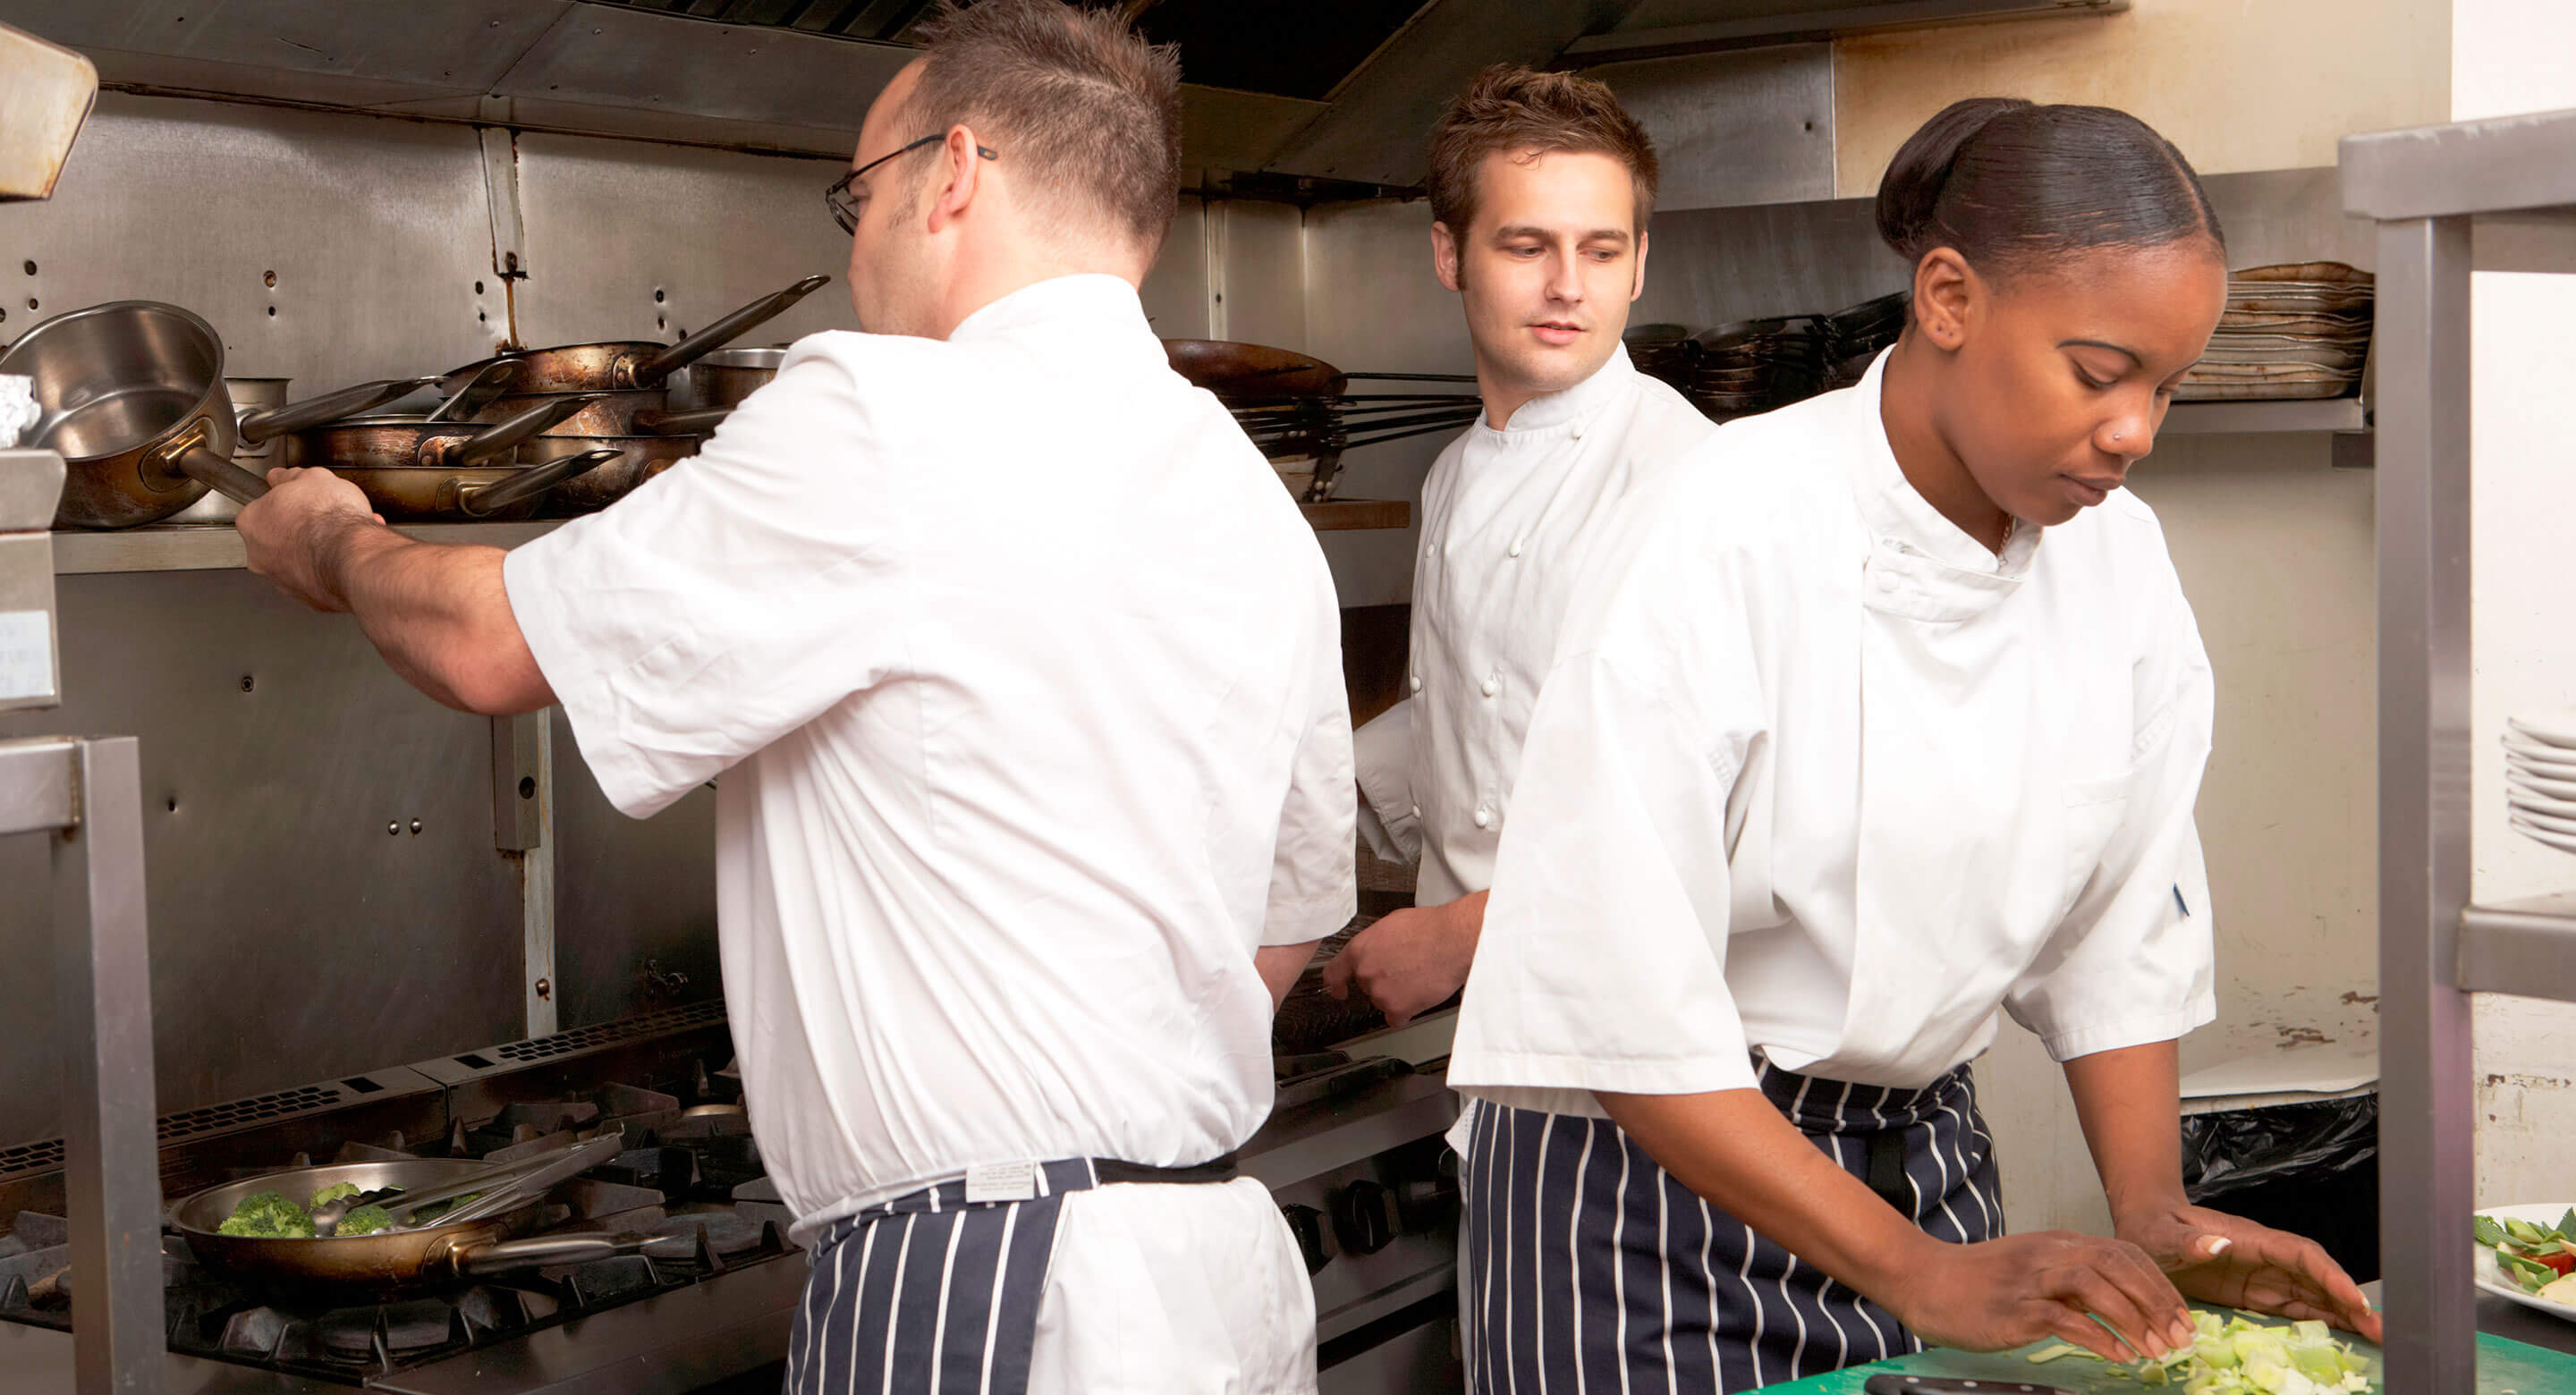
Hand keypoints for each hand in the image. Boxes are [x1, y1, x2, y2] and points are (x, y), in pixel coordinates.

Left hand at [237, 466, 382, 611]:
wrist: (353, 555)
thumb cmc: (329, 518)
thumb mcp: (312, 478)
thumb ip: (291, 477)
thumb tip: (281, 477)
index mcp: (252, 523)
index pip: (262, 509)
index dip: (287, 502)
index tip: (300, 501)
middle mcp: (259, 556)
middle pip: (278, 539)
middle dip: (303, 529)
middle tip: (325, 520)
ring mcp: (283, 581)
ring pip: (301, 562)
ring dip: (320, 550)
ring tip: (345, 537)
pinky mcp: (310, 599)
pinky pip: (320, 580)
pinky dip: (333, 569)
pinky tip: (350, 556)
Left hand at [1319, 891, 1484, 1026]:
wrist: (1452, 941)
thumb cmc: (1429, 929)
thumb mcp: (1391, 924)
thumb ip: (1376, 944)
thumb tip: (1377, 950)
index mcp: (1360, 949)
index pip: (1334, 972)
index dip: (1335, 984)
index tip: (1338, 990)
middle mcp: (1366, 972)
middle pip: (1367, 987)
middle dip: (1384, 982)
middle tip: (1405, 970)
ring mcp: (1380, 993)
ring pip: (1384, 1002)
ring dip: (1398, 995)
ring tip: (1418, 976)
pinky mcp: (1397, 1009)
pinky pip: (1396, 1018)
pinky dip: (1407, 1011)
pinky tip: (1418, 996)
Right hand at [1885, 1230, 2196, 1363]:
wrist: (1923, 1279)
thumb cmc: (1976, 1282)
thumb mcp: (2032, 1271)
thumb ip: (2071, 1283)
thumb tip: (2118, 1308)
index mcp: (2059, 1244)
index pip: (2125, 1254)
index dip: (2161, 1286)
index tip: (2183, 1318)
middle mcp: (2050, 1254)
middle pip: (2119, 1265)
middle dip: (2158, 1302)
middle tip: (2180, 1338)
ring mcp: (2032, 1279)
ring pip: (2097, 1286)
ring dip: (2134, 1319)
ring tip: (2155, 1351)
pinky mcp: (2015, 1308)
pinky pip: (2066, 1319)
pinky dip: (2099, 1337)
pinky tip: (2118, 1355)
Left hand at [2116, 1201, 2381, 1343]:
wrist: (2144, 1224)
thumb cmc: (2153, 1225)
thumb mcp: (2162, 1234)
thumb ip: (2189, 1241)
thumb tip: (2219, 1244)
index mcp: (2251, 1239)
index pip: (2301, 1255)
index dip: (2330, 1276)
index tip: (2355, 1299)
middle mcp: (2266, 1257)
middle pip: (2319, 1277)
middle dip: (2351, 1301)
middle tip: (2382, 1330)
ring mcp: (2264, 1275)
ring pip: (2314, 1294)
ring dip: (2345, 1314)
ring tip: (2377, 1337)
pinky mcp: (2256, 1293)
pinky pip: (2296, 1307)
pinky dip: (2322, 1321)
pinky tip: (2344, 1336)